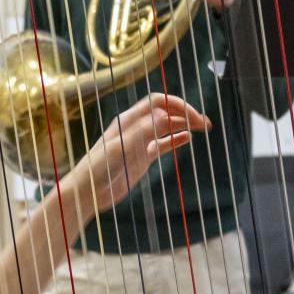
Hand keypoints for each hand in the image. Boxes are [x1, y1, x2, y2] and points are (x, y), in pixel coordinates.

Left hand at [64, 93, 209, 215]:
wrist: (88, 191)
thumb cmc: (98, 169)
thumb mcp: (120, 148)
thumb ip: (141, 132)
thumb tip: (166, 116)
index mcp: (128, 120)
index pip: (158, 102)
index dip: (177, 105)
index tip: (194, 117)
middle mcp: (135, 127)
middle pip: (165, 111)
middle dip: (185, 113)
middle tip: (205, 124)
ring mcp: (139, 142)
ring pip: (166, 126)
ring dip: (184, 124)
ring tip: (204, 128)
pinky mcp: (141, 157)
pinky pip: (162, 144)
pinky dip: (176, 140)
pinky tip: (189, 139)